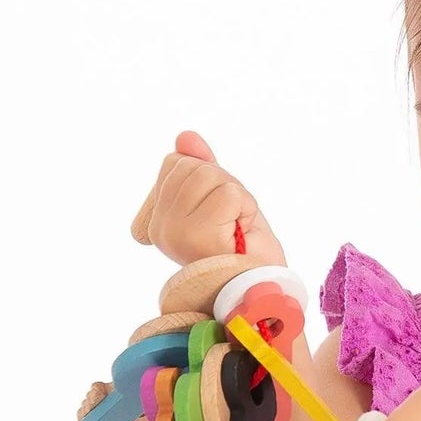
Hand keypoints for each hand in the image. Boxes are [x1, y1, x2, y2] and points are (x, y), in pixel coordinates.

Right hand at [130, 130, 287, 267]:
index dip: (209, 179)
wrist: (263, 284)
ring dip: (236, 197)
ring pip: (209, 176)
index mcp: (157, 219)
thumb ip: (201, 166)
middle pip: (191, 166)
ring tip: (236, 227)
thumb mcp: (221, 197)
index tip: (218, 216)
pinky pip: (228, 193)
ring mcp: (175, 231)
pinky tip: (241, 232)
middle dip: (223, 186)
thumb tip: (185, 136)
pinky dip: (245, 208)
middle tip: (232, 221)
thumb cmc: (244, 248)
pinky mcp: (197, 234)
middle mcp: (160, 227)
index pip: (175, 163)